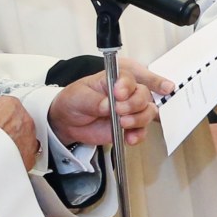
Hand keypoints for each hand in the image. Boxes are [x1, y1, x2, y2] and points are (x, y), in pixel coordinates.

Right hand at [0, 69, 39, 167]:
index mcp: (13, 105)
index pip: (6, 107)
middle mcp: (26, 121)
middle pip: (16, 123)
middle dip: (5, 128)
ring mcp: (30, 141)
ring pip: (22, 139)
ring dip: (12, 143)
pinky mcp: (29, 159)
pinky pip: (24, 156)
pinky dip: (16, 158)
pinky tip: (3, 160)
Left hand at [50, 58, 171, 147]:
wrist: (69, 122)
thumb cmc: (74, 102)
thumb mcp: (79, 97)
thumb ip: (93, 100)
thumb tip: (107, 105)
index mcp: (113, 81)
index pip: (128, 78)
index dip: (126, 86)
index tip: (118, 94)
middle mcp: (125, 94)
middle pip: (143, 94)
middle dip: (134, 104)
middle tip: (119, 110)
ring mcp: (129, 111)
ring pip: (147, 112)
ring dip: (139, 119)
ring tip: (123, 124)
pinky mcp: (129, 127)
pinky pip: (142, 130)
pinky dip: (138, 135)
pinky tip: (129, 137)